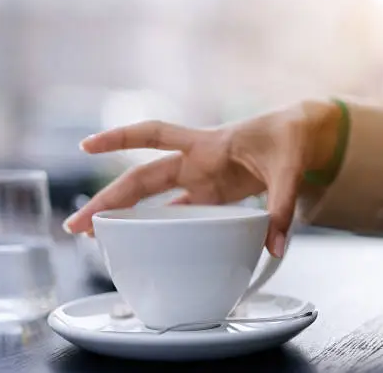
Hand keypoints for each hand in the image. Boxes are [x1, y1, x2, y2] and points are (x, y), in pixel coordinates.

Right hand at [63, 100, 340, 256]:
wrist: (305, 134)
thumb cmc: (291, 138)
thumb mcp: (288, 168)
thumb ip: (280, 206)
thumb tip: (273, 248)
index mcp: (206, 145)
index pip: (152, 135)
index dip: (118, 138)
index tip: (85, 145)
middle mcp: (196, 163)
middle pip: (141, 180)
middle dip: (108, 201)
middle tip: (77, 225)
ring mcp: (203, 180)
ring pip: (154, 199)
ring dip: (126, 217)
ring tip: (97, 238)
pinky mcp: (214, 195)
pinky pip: (180, 212)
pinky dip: (162, 226)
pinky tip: (144, 243)